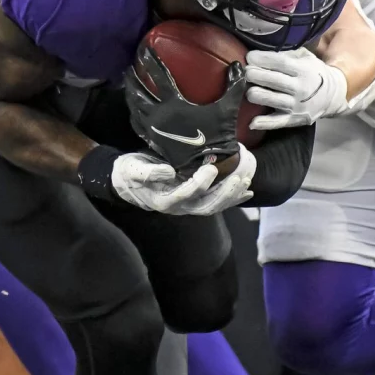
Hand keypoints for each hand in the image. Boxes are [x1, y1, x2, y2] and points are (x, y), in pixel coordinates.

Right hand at [111, 148, 253, 214]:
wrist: (128, 182)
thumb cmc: (129, 174)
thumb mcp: (132, 170)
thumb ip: (148, 172)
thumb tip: (169, 172)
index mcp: (164, 200)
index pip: (186, 194)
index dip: (200, 183)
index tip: (211, 168)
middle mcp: (179, 207)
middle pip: (206, 205)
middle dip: (224, 193)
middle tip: (238, 177)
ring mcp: (188, 205)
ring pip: (214, 206)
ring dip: (231, 195)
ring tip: (245, 181)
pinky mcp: (194, 199)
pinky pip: (216, 202)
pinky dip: (232, 198)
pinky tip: (247, 191)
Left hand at [125, 48, 244, 172]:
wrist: (209, 164)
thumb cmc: (218, 134)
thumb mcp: (228, 107)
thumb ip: (234, 85)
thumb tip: (238, 64)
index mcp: (175, 104)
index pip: (159, 76)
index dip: (150, 60)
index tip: (144, 48)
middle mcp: (159, 114)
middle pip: (138, 91)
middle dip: (132, 78)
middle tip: (129, 67)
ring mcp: (153, 128)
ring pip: (134, 107)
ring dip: (130, 94)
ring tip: (128, 85)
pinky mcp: (152, 140)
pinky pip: (137, 124)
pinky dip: (134, 113)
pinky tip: (134, 109)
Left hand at [245, 47, 349, 130]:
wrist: (333, 95)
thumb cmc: (313, 72)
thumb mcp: (306, 57)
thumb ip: (287, 54)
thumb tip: (261, 54)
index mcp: (304, 70)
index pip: (280, 63)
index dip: (262, 59)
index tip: (249, 57)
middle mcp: (300, 88)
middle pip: (272, 80)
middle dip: (254, 74)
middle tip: (245, 71)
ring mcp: (296, 105)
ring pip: (270, 99)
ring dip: (255, 94)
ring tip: (248, 89)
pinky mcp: (293, 119)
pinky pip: (276, 122)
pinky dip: (264, 123)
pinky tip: (252, 122)